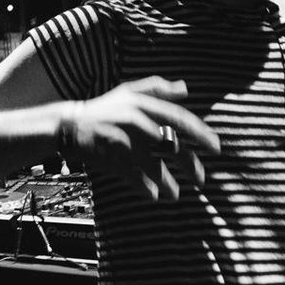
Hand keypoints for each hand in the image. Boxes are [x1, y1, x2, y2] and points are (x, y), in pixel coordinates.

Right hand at [62, 76, 220, 200]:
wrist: (68, 125)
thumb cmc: (102, 109)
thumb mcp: (128, 92)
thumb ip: (157, 88)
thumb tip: (185, 88)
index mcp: (143, 105)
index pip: (180, 119)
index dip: (201, 133)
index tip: (216, 148)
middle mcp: (136, 121)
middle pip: (172, 145)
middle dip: (190, 165)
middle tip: (202, 180)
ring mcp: (124, 140)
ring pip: (155, 166)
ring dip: (168, 183)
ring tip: (175, 194)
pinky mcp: (111, 157)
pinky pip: (134, 176)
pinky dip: (145, 187)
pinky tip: (154, 196)